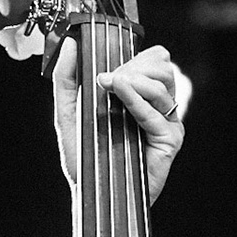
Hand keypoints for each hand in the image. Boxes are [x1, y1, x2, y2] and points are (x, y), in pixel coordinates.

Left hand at [52, 40, 190, 203]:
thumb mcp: (69, 112)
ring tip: (110, 88)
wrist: (92, 192)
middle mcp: (158, 107)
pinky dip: (135, 98)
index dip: (134, 55)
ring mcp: (167, 122)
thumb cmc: (85, 157)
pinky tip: (118, 92)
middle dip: (131, 66)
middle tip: (106, 81)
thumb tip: (70, 44)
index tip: (106, 67)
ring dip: (133, 79)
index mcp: (142, 96)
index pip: (155, 58)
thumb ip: (67, 78)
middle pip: (161, 65)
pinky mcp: (169, 138)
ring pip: (162, 82)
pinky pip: (157, 110)